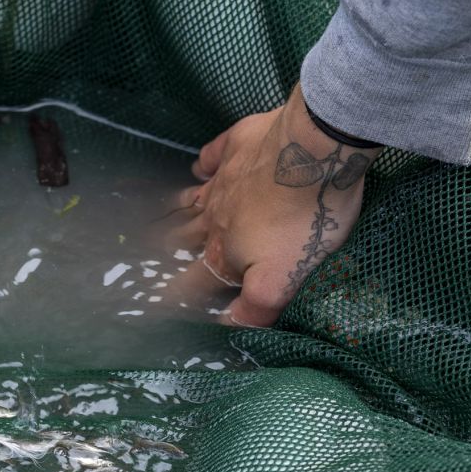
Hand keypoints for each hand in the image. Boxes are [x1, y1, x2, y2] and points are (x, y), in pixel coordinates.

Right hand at [179, 85, 373, 327]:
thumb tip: (225, 326)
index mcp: (223, 253)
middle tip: (153, 258)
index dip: (174, 298)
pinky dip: (202, 166)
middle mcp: (214, 217)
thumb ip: (253, 308)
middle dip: (167, 252)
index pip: (191, 283)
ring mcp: (224, 179)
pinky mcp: (238, 145)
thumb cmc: (306, 219)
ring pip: (191, 200)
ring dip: (177, 213)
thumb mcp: (283, 279)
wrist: (318, 150)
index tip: (156, 305)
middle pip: (183, 239)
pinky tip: (201, 169)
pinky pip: (210, 158)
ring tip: (164, 221)